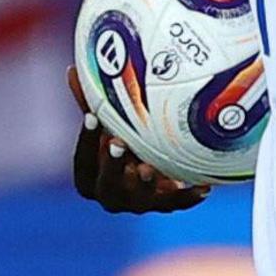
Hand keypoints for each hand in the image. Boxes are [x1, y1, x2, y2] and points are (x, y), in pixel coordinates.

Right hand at [71, 113, 210, 213]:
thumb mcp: (109, 124)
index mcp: (90, 178)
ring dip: (144, 184)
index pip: (82, 162)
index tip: (92, 117)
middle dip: (112, 165)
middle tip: (119, 143)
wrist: (152, 168)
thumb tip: (73, 71)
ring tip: (150, 169)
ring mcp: (136, 203)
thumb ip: (92, 104)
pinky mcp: (162, 204)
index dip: (85, 141)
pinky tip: (202, 187)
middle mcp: (110, 195)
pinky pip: (174, 204)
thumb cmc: (123, 140)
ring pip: (138, 200)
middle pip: (107, 186)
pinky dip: (187, 197)